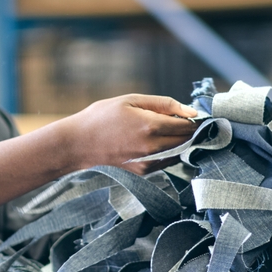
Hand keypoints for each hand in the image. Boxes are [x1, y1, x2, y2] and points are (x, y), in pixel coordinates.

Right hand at [59, 94, 197, 174]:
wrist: (78, 144)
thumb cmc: (102, 117)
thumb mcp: (131, 100)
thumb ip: (164, 104)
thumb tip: (192, 112)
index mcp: (151, 126)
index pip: (188, 126)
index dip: (194, 119)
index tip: (192, 114)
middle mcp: (152, 147)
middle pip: (187, 141)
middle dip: (188, 131)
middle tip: (181, 120)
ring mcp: (148, 162)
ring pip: (179, 152)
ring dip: (179, 141)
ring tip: (165, 129)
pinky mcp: (143, 171)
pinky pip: (167, 161)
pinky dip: (168, 150)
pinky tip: (154, 141)